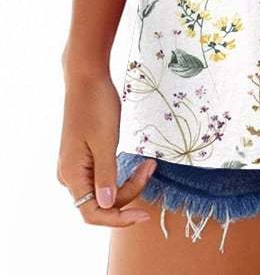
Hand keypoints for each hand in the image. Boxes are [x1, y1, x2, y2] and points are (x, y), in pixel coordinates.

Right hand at [56, 69, 155, 226]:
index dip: (118, 219)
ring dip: (128, 183)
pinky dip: (121, 174)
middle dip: (130, 192)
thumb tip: (105, 205)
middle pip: (101, 203)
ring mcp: (77, 166)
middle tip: (150, 168)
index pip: (92, 214)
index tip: (143, 215)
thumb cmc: (96, 106)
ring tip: (149, 164)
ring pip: (104, 190)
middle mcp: (70, 175)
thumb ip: (105, 175)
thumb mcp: (105, 141)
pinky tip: (137, 164)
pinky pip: (103, 177)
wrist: (87, 79)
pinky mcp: (85, 157)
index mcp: (72, 175)